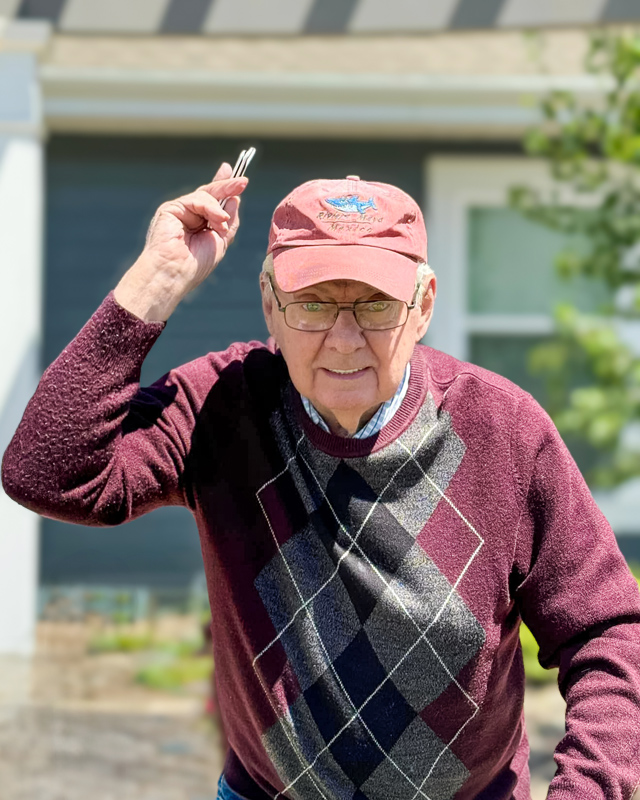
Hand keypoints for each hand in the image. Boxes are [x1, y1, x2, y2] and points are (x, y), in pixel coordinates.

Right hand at [114, 162, 248, 321]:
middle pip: (210, 194)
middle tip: (244, 181)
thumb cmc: (196, 265)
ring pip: (206, 196)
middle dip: (227, 186)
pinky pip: (196, 199)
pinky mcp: (170, 208)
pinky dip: (211, 208)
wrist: (175, 273)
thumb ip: (229, 221)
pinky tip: (220, 219)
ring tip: (223, 223)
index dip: (224, 188)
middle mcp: (189, 215)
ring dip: (220, 209)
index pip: (213, 202)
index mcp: (199, 224)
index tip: (240, 179)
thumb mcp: (221, 241)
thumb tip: (235, 199)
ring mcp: (179, 211)